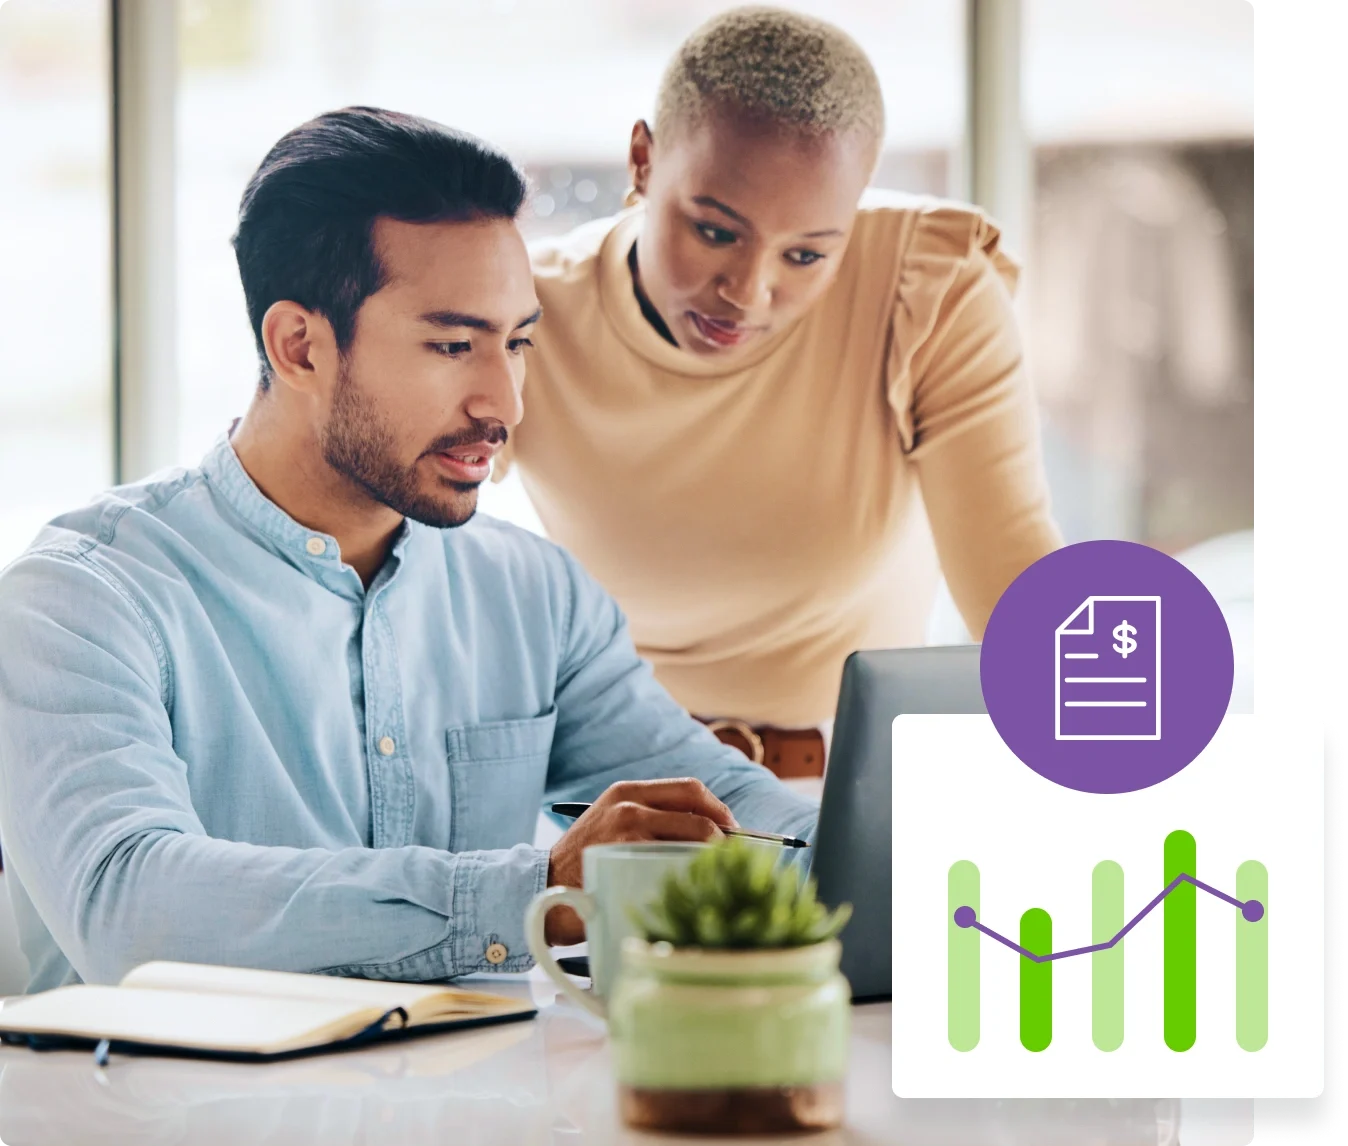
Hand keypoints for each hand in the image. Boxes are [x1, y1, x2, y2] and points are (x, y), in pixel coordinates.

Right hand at [542, 778, 738, 945]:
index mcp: (628, 791)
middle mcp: (628, 804)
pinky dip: (693, 876)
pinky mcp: (623, 859)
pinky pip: (675, 865)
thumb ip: (651, 819)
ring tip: (720, 875)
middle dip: (725, 834)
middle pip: (698, 812)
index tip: (733, 830)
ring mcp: (626, 831)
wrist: (541, 886)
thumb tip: (709, 831)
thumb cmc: (584, 861)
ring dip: (713, 858)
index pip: (691, 790)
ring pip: (692, 838)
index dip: (720, 810)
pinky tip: (695, 890)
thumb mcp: (613, 823)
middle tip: (734, 856)